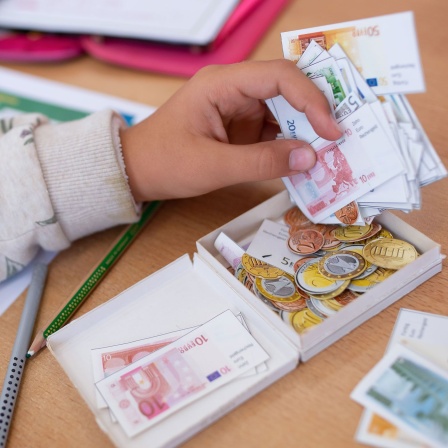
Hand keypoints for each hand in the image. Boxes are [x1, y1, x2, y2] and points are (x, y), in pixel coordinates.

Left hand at [120, 59, 341, 200]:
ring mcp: (238, 108)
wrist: (137, 171)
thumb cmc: (164, 161)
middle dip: (314, 112)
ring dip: (304, 131)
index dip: (311, 99)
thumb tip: (310, 158)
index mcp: (222, 84)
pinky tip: (302, 160)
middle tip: (338, 139)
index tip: (330, 129)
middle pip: (286, 89)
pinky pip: (273, 130)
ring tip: (326, 153)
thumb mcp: (213, 166)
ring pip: (283, 111)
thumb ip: (262, 163)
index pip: (278, 77)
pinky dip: (289, 145)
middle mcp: (234, 90)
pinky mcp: (240, 127)